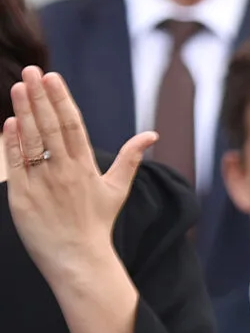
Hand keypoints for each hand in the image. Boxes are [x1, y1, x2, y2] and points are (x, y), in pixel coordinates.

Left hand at [6, 66, 150, 332]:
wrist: (79, 260)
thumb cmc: (97, 224)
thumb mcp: (117, 190)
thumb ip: (131, 159)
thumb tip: (153, 134)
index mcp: (87, 168)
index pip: (73, 125)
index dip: (62, 100)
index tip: (53, 77)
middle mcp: (65, 172)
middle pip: (51, 127)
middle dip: (41, 97)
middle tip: (32, 71)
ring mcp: (43, 184)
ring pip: (32, 141)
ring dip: (25, 112)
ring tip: (19, 87)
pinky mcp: (23, 198)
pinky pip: (17, 165)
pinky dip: (13, 143)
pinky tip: (9, 122)